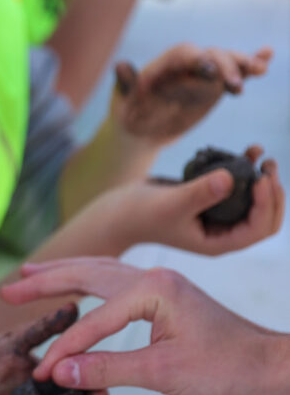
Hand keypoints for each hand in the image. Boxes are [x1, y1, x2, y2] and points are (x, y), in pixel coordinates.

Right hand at [2, 258, 289, 394]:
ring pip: (98, 271)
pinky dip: (86, 281)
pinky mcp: (163, 293)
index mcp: (150, 289)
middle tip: (7, 287)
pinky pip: (113, 281)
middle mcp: (151, 276)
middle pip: (85, 273)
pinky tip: (75, 284)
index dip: (64, 350)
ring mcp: (158, 282)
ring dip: (62, 274)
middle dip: (43, 281)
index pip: (92, 321)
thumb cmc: (226, 369)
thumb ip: (106, 369)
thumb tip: (59, 373)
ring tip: (28, 273)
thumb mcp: (162, 373)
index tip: (42, 374)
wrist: (270, 366)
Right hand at [79, 148, 282, 255]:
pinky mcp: (211, 199)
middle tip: (269, 167)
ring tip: (264, 156)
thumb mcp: (171, 203)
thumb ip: (201, 192)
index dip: (267, 205)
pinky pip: (239, 187)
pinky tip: (249, 151)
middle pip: (265, 218)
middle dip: (273, 193)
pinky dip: (247, 170)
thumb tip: (231, 177)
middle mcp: (223, 231)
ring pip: (256, 201)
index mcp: (218, 242)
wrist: (120, 210)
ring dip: (265, 180)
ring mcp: (218, 216)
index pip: (258, 229)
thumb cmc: (142, 213)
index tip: (260, 178)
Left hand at [113, 44, 271, 144]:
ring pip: (227, 62)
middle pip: (211, 56)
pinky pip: (234, 73)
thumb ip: (126, 83)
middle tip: (235, 87)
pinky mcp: (213, 87)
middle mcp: (186, 66)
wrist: (139, 131)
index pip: (184, 54)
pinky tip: (267, 57)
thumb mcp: (123, 101)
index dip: (198, 59)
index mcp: (164, 65)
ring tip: (260, 69)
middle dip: (225, 66)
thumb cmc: (127, 114)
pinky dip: (251, 63)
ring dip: (244, 63)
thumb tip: (120, 65)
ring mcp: (202, 75)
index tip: (210, 70)